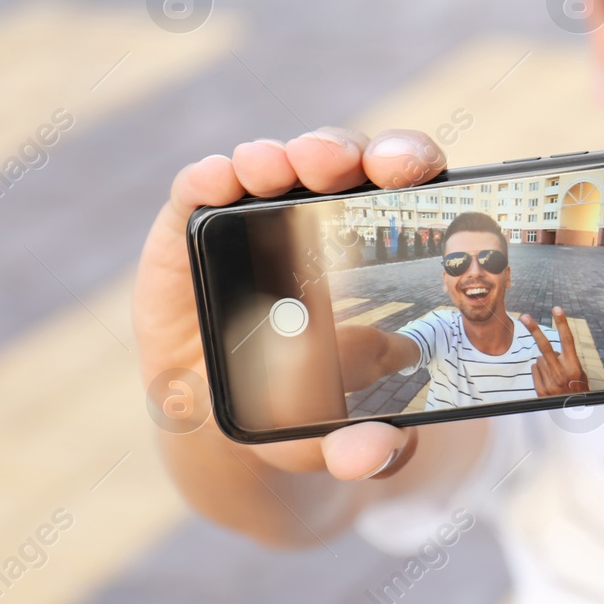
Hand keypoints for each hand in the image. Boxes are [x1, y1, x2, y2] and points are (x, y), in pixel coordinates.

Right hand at [132, 127, 447, 480]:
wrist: (217, 421)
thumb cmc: (296, 405)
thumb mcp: (333, 435)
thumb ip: (366, 449)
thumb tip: (381, 452)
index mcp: (375, 245)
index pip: (402, 182)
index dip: (410, 162)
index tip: (412, 172)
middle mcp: (318, 214)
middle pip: (344, 160)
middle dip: (347, 151)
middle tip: (344, 166)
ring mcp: (253, 214)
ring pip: (276, 163)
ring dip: (279, 156)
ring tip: (275, 168)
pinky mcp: (191, 225)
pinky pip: (200, 189)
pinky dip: (209, 177)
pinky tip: (217, 180)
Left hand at [519, 307, 589, 396]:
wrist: (573, 413)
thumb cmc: (578, 389)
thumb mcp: (579, 374)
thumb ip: (564, 360)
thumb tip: (544, 352)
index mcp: (573, 366)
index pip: (567, 340)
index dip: (562, 323)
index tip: (556, 308)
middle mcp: (561, 373)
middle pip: (544, 346)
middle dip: (534, 330)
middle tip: (525, 316)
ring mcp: (549, 382)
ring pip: (539, 359)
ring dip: (545, 362)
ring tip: (555, 374)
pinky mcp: (541, 390)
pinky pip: (534, 369)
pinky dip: (539, 371)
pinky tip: (548, 379)